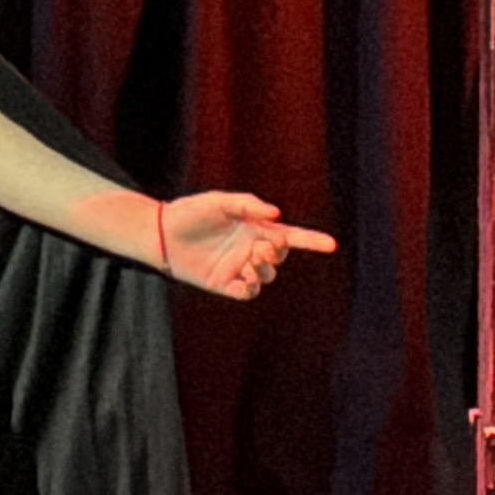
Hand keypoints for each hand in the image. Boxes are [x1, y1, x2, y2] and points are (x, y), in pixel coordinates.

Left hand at [158, 193, 337, 300]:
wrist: (162, 232)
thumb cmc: (191, 212)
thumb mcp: (220, 202)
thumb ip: (248, 205)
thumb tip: (276, 214)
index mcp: (255, 229)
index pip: (291, 237)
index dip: (312, 241)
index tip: (332, 245)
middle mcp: (250, 249)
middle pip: (279, 258)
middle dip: (276, 255)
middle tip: (259, 249)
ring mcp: (238, 268)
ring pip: (266, 276)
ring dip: (263, 271)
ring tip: (248, 262)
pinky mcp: (224, 284)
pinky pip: (247, 292)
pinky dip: (250, 288)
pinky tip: (243, 280)